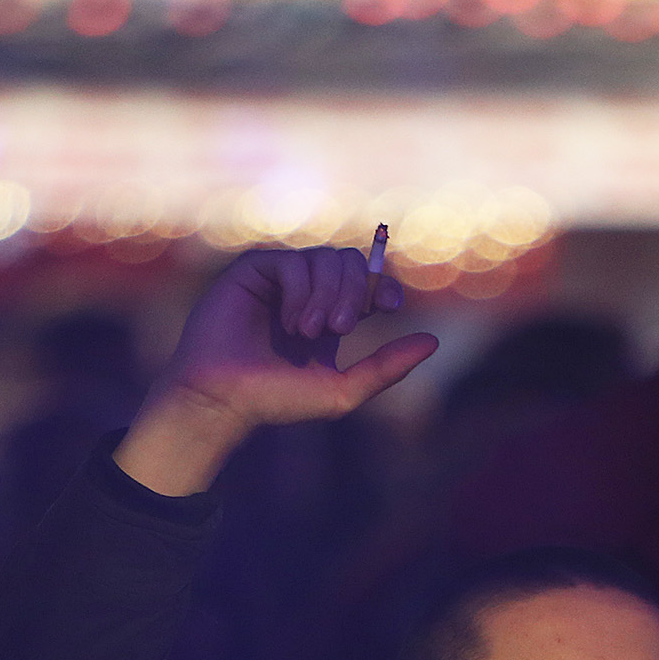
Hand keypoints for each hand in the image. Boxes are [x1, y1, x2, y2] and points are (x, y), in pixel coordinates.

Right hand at [114, 245, 437, 496]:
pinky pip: (294, 261)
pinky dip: (300, 290)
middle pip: (351, 264)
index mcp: (331, 315)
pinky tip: (290, 321)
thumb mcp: (344, 390)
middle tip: (339, 328)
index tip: (389, 307)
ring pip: (325, 259)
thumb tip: (433, 341)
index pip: (369, 281)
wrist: (224, 398)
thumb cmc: (277, 400)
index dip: (383, 284)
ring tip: (308, 332)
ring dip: (327, 295)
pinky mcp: (254, 269)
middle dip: (355, 292)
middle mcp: (307, 292)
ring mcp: (280, 278)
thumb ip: (388, 368)